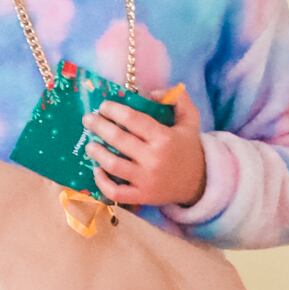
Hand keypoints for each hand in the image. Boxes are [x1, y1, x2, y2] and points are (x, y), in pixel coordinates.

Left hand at [83, 87, 206, 207]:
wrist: (200, 182)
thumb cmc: (189, 148)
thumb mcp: (190, 120)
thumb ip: (177, 99)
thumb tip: (151, 93)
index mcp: (164, 138)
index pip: (133, 119)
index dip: (114, 110)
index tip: (103, 105)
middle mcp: (154, 158)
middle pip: (118, 139)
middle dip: (99, 126)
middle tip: (88, 119)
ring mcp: (146, 180)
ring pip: (113, 165)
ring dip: (96, 153)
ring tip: (89, 144)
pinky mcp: (142, 196)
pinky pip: (116, 192)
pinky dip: (102, 182)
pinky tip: (96, 170)